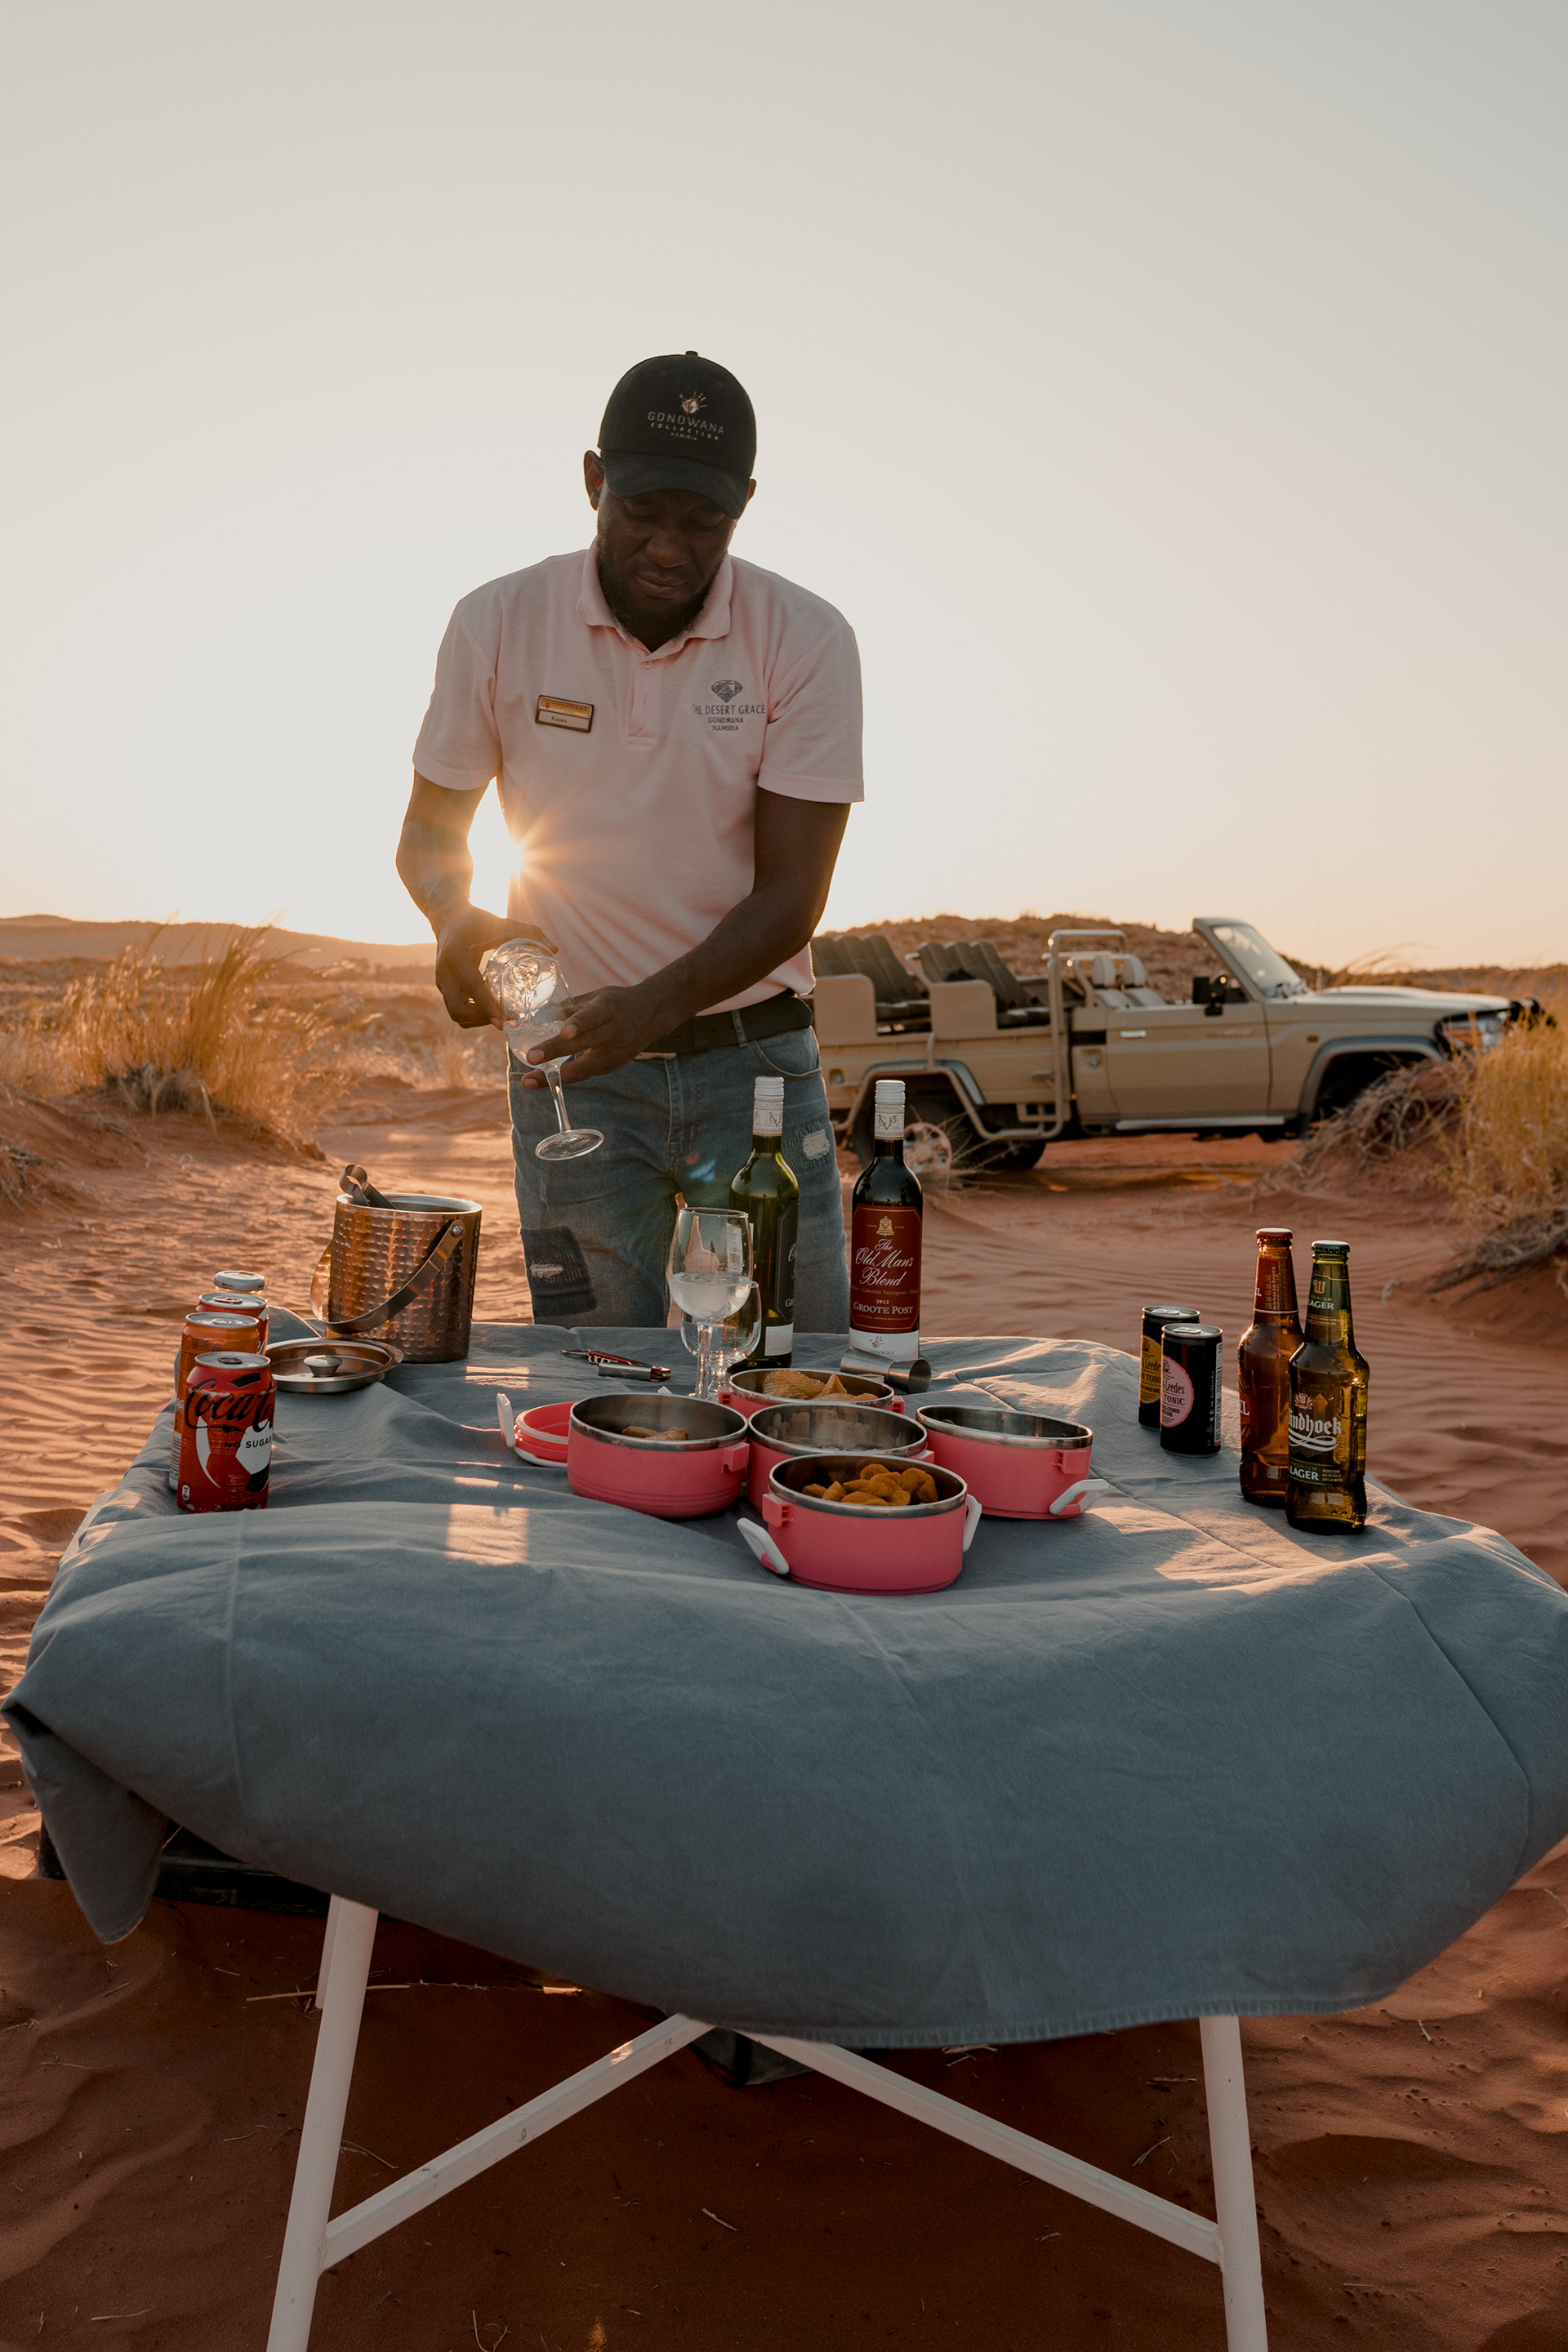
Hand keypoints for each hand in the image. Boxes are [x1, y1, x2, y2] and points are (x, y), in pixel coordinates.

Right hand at [433, 907, 555, 1029]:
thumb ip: (526, 932)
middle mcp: (444, 972)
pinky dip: (473, 1016)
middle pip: (458, 1010)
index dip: (487, 1006)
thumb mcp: (500, 922)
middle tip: (505, 1021)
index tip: (503, 1020)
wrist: (447, 918)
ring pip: (456, 1015)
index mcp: (456, 955)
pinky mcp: (443, 988)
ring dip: (478, 1021)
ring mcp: (441, 982)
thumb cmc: (476, 920)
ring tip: (502, 1018)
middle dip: (482, 1020)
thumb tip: (554, 949)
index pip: (471, 987)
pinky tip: (492, 1012)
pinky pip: (457, 1010)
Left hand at [514, 984, 666, 1085]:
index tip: (562, 1033)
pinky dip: (565, 1076)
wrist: (653, 1015)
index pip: (591, 1018)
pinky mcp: (614, 1066)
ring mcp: (615, 1053)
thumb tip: (538, 1018)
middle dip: (554, 1053)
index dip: (577, 1025)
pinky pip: (586, 1073)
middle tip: (531, 1059)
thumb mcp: (596, 996)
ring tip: (529, 1081)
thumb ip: (570, 1008)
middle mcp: (612, 1032)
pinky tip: (545, 1079)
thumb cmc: (618, 1002)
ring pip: (583, 1069)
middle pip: (582, 1045)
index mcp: (607, 1010)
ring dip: (555, 1076)